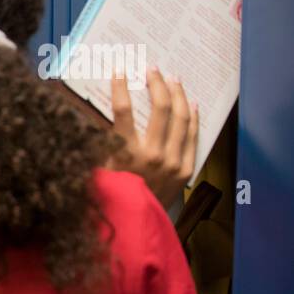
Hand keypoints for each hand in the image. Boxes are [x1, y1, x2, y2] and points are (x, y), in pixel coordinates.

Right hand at [107, 68, 198, 207]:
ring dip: (177, 94)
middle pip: (160, 108)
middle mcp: (152, 154)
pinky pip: (192, 136)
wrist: (136, 223)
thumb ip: (103, 144)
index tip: (119, 71)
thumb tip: (101, 116)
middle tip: (153, 70)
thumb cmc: (113, 194)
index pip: (122, 111)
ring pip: (181, 117)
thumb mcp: (100, 169)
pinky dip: (193, 117)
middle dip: (156, 84)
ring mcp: (172, 161)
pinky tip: (191, 103)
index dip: (120, 87)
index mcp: (126, 153)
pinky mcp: (186, 168)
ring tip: (173, 79)